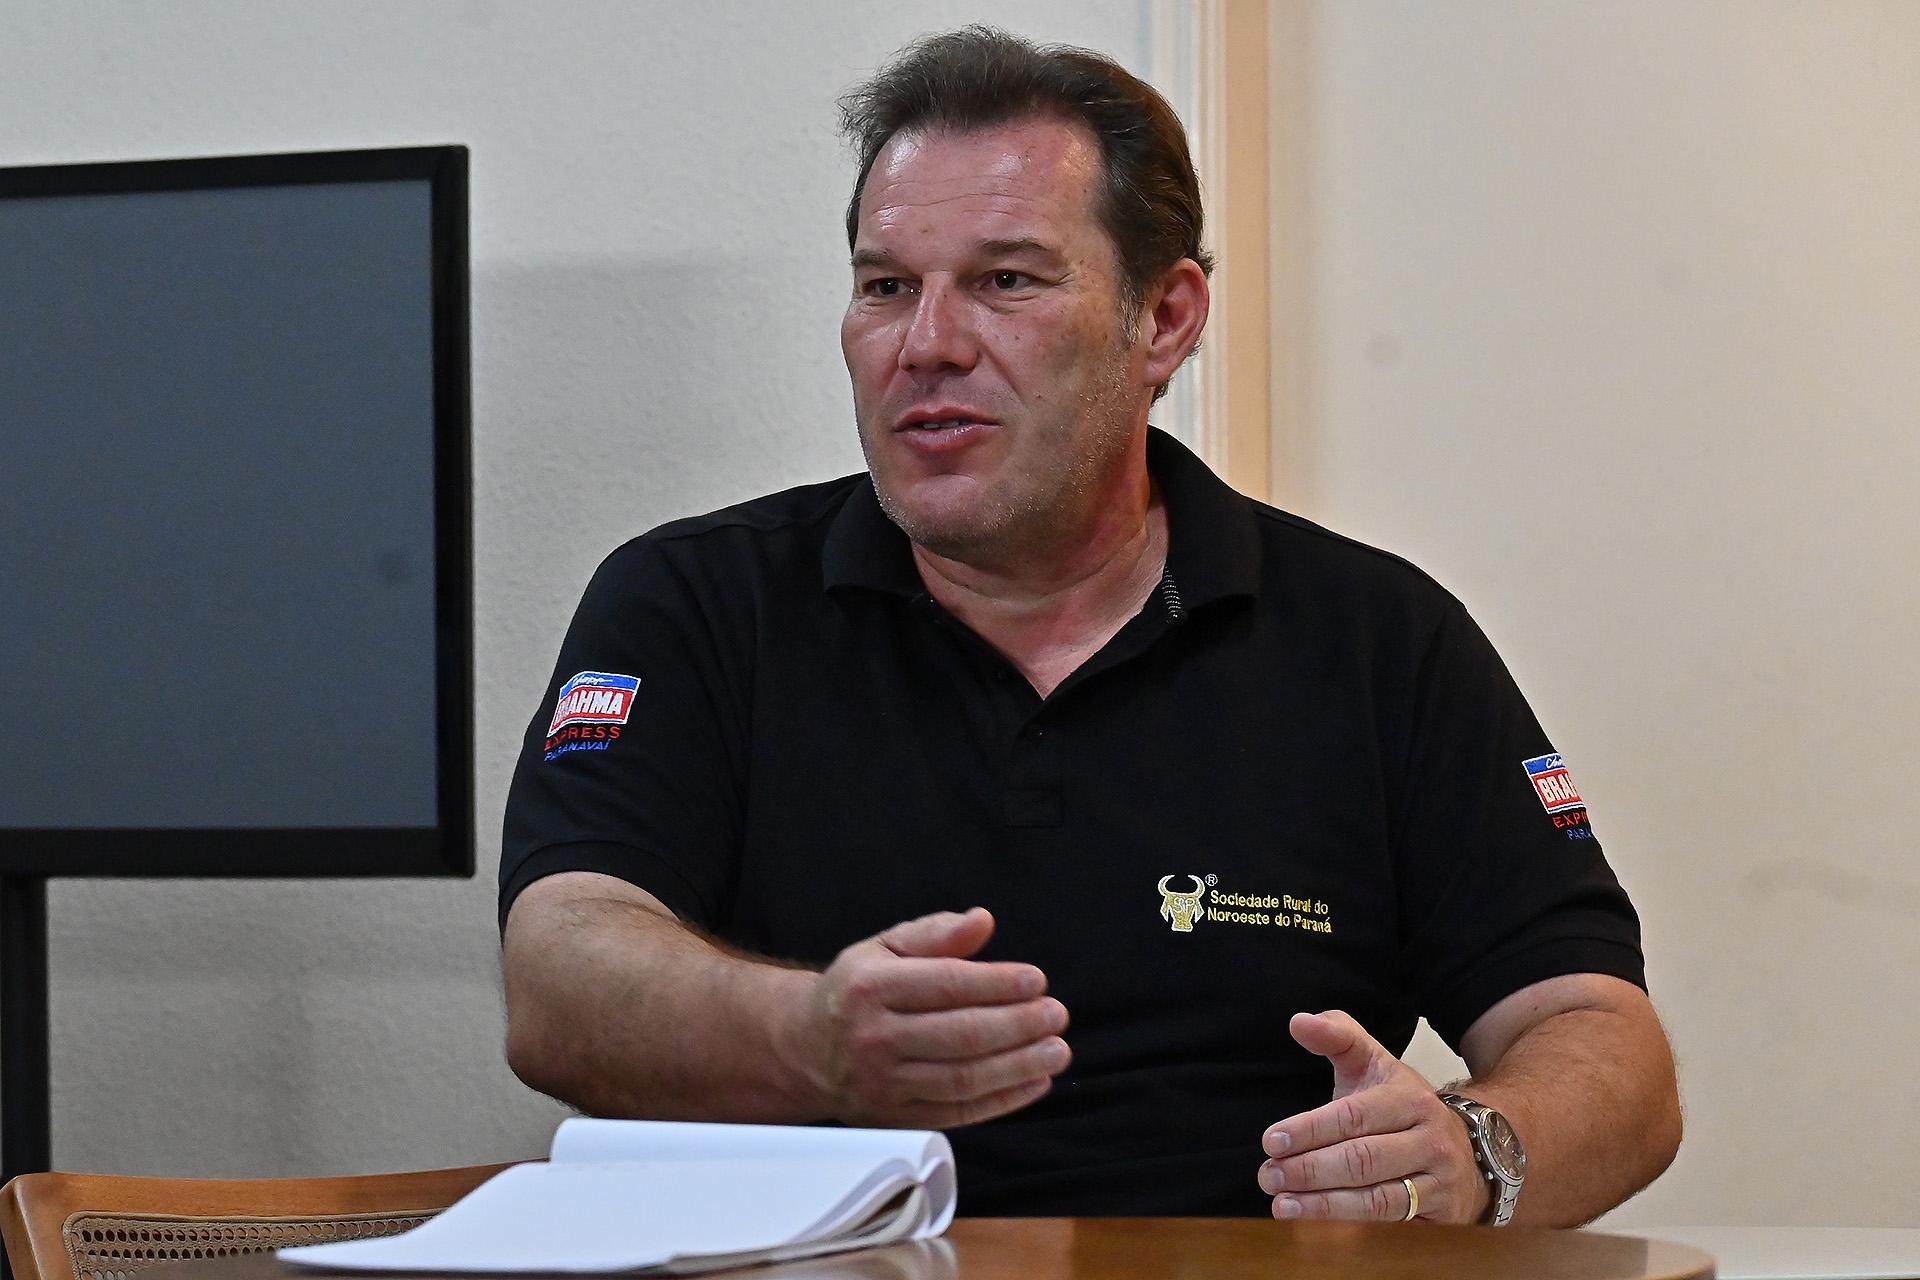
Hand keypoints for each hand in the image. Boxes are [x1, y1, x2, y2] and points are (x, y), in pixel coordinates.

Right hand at [785, 907, 1070, 1128]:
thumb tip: (982, 920)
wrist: (808, 1049)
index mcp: (870, 988)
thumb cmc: (858, 991)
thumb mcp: (885, 948)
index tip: (1037, 980)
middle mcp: (874, 1039)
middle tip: (1056, 1015)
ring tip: (1057, 1050)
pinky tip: (1035, 1081)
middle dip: (1018, 1025)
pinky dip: (1003, 1100)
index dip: (997, 983)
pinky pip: (959, 1113)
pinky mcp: (897, 1119)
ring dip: (1019, 1066)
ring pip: (963, 1079)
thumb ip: (935, 933)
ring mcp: (884, 1085)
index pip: (946, 985)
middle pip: (960, 1035)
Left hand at [1257, 1010, 1487, 1222]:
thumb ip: (1337, 1036)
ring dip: (1324, 1205)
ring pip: (1377, 1199)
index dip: (1309, 1130)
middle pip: (1361, 1159)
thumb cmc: (1403, 1106)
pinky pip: (1393, 1225)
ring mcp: (1439, 1180)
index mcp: (1408, 1098)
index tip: (1270, 1141)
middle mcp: (1429, 1139)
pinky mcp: (1444, 1216)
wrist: (1471, 1148)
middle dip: (1309, 1170)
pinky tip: (1316, 1227)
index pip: (1352, 1116)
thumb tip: (1299, 1022)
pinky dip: (1352, 1227)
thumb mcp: (1375, 1063)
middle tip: (1268, 1176)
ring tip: (1282, 1204)